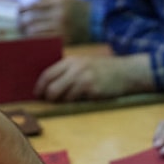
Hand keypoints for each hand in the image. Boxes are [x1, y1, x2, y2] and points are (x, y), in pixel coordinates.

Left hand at [17, 0, 90, 43]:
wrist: (96, 23)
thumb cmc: (78, 8)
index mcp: (59, 2)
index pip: (35, 5)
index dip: (23, 8)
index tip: (19, 11)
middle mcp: (59, 15)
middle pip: (33, 19)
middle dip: (22, 21)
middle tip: (19, 24)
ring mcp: (61, 28)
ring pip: (36, 31)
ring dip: (27, 32)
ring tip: (25, 31)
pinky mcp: (64, 39)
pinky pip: (44, 40)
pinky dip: (36, 40)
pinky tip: (33, 39)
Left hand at [33, 54, 152, 101]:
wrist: (126, 72)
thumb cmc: (104, 69)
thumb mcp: (84, 63)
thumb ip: (69, 70)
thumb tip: (50, 84)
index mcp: (71, 61)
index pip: (48, 74)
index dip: (40, 86)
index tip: (38, 94)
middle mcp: (76, 69)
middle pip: (51, 86)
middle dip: (48, 97)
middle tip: (49, 101)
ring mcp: (84, 79)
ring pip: (62, 96)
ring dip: (61, 102)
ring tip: (65, 102)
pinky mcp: (92, 90)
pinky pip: (76, 100)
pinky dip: (74, 103)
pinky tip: (79, 101)